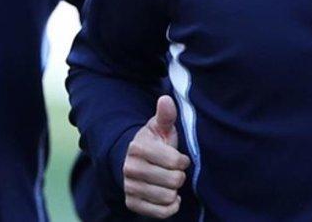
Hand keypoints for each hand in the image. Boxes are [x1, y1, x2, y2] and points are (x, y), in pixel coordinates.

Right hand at [122, 95, 189, 217]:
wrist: (133, 163)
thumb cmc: (153, 144)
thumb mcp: (159, 128)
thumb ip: (166, 115)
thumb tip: (166, 99)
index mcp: (137, 148)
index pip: (175, 162)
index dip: (181, 160)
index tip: (178, 157)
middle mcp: (129, 168)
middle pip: (173, 181)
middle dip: (178, 176)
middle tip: (172, 171)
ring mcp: (129, 187)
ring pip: (168, 197)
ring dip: (174, 191)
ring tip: (168, 182)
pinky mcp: (132, 204)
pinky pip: (161, 212)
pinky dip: (170, 206)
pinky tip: (168, 196)